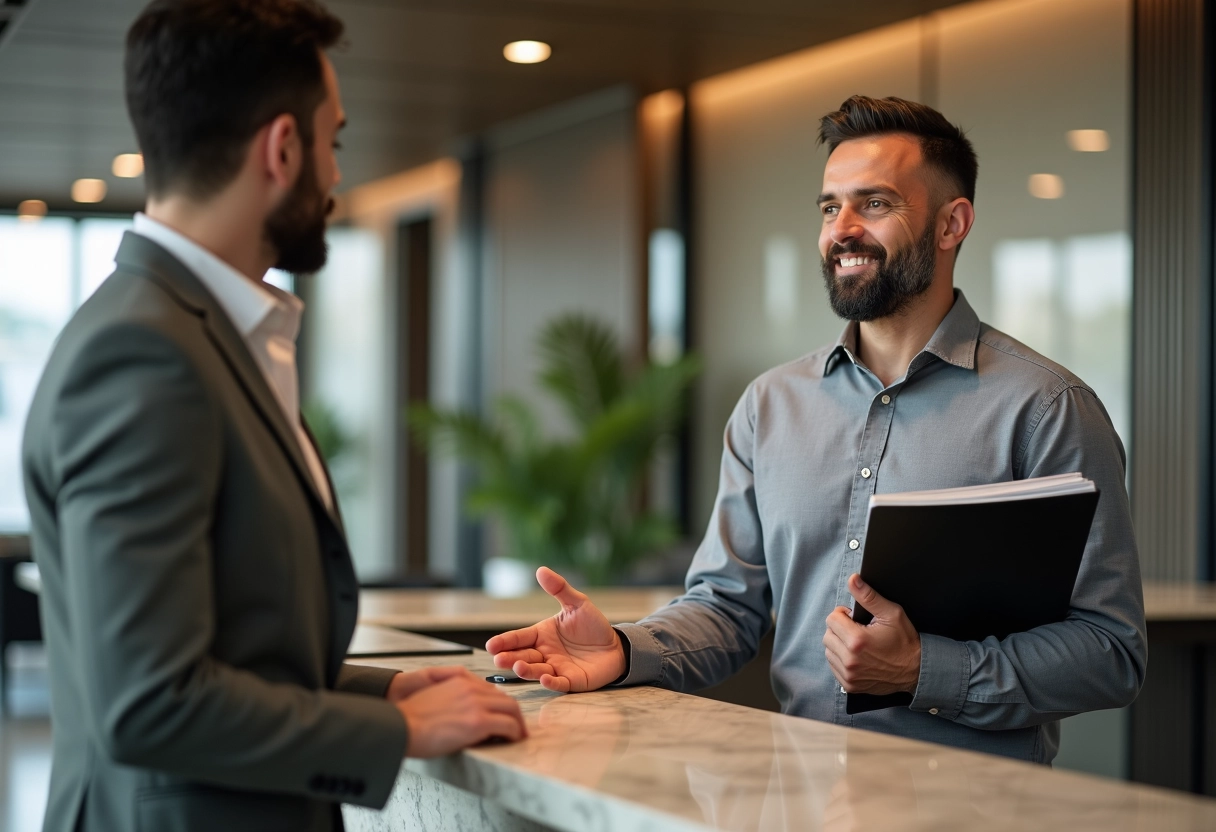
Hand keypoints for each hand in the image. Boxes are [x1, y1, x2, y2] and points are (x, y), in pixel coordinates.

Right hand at [395, 668, 526, 756]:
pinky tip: (512, 740)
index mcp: (460, 682)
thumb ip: (453, 700)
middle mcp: (471, 689)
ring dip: (517, 724)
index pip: (491, 690)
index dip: (500, 705)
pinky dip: (514, 733)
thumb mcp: (434, 698)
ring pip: (512, 709)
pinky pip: (508, 725)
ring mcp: (476, 704)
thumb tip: (464, 716)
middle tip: (517, 727)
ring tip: (517, 736)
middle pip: (505, 698)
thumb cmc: (410, 720)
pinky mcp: (479, 721)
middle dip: (514, 714)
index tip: (503, 716)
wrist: (400, 727)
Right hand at [485, 567, 625, 692]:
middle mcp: (545, 653)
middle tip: (499, 659)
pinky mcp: (571, 681)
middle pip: (523, 656)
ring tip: (519, 666)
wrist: (616, 646)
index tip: (491, 645)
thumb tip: (541, 569)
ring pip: (536, 670)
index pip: (519, 638)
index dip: (505, 641)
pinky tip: (544, 677)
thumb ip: (559, 588)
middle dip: (510, 658)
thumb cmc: (593, 626)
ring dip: (527, 670)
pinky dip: (550, 681)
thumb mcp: (577, 604)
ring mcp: (556, 668)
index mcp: (542, 634)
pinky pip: (558, 683)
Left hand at [822, 574, 920, 694]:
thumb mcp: (891, 614)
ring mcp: (849, 675)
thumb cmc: (905, 641)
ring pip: (828, 651)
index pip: (831, 619)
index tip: (855, 618)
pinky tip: (857, 657)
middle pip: (827, 635)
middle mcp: (850, 660)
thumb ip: (869, 596)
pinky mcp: (849, 685)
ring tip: (857, 644)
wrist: (916, 671)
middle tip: (857, 631)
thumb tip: (853, 580)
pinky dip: (841, 660)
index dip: (843, 615)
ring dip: (838, 645)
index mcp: (857, 641)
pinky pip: (833, 667)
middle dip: (840, 629)